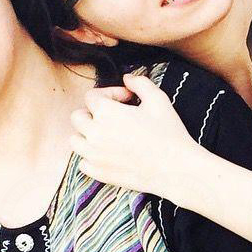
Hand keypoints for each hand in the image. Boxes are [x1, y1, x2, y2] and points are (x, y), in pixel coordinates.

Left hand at [70, 74, 202, 199]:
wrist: (176, 170)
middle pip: (78, 117)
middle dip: (93, 113)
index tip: (126, 100)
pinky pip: (82, 162)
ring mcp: (94, 155)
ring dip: (87, 134)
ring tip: (106, 134)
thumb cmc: (169, 133)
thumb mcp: (158, 99)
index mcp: (105, 113)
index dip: (108, 93)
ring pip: (75, 140)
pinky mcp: (98, 173)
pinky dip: (91, 156)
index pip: (91, 96)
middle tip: (113, 117)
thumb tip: (127, 78)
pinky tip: (108, 153)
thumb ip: (139, 83)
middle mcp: (94, 134)